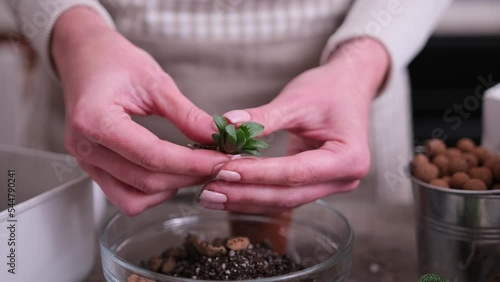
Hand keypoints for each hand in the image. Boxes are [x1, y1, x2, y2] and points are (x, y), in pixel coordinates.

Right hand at [52, 7, 228, 214]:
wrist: (84, 56)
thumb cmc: (113, 61)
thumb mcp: (155, 81)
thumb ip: (186, 114)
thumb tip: (216, 136)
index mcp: (94, 120)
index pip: (152, 155)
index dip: (193, 163)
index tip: (221, 161)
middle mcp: (85, 147)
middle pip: (145, 180)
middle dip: (188, 176)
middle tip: (218, 164)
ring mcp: (86, 161)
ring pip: (134, 197)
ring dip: (171, 189)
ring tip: (196, 170)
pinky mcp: (93, 167)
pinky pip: (123, 196)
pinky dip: (151, 193)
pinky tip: (171, 175)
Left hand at [199, 38, 389, 213]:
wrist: (348, 87)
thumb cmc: (329, 89)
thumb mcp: (297, 99)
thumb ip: (263, 117)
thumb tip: (226, 126)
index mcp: (348, 157)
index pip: (295, 172)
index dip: (257, 174)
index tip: (223, 170)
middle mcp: (344, 179)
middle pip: (288, 194)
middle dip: (246, 194)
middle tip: (209, 191)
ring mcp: (330, 185)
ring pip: (283, 201)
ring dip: (246, 200)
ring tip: (210, 196)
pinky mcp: (315, 185)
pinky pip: (283, 196)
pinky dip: (256, 194)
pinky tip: (229, 193)